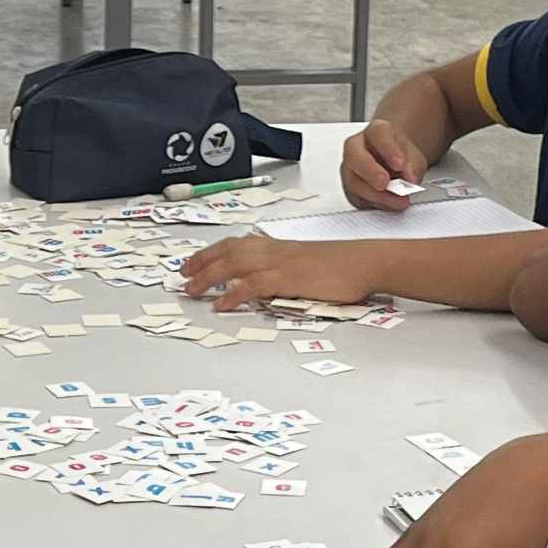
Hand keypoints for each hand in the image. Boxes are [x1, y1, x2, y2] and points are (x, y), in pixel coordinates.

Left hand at [178, 235, 376, 312]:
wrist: (364, 262)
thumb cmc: (344, 265)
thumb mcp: (309, 264)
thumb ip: (288, 270)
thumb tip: (272, 283)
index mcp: (279, 247)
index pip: (238, 243)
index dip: (214, 251)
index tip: (196, 259)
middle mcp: (274, 250)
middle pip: (229, 251)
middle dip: (202, 261)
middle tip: (183, 273)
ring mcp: (279, 263)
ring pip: (233, 264)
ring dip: (208, 276)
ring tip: (190, 289)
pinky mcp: (286, 278)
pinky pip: (251, 284)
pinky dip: (232, 293)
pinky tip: (220, 303)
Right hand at [340, 120, 427, 210]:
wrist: (394, 164)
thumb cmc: (401, 157)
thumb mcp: (414, 158)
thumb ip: (412, 166)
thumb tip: (409, 179)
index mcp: (375, 132)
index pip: (378, 134)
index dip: (388, 149)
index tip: (400, 164)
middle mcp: (357, 148)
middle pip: (354, 155)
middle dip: (370, 171)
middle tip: (385, 183)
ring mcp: (350, 169)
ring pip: (353, 181)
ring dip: (376, 194)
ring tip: (398, 201)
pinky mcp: (351, 190)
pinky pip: (357, 198)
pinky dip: (375, 204)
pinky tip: (389, 205)